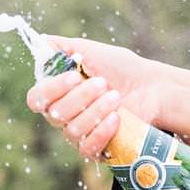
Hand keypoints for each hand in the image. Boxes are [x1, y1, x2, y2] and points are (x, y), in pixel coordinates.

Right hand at [23, 33, 189, 160]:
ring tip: (116, 97)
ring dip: (95, 111)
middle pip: (54, 115)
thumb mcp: (92, 51)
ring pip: (72, 131)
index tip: (75, 76)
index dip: (52, 89)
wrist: (152, 87)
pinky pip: (87, 148)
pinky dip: (101, 132)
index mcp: (58, 93)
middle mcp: (64, 116)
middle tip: (104, 83)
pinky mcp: (97, 149)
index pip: (36, 99)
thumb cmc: (122, 68)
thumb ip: (63, 47)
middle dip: (81, 97)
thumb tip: (41, 41)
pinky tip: (116, 118)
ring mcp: (79, 134)